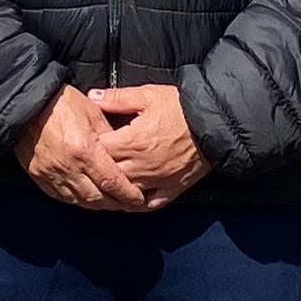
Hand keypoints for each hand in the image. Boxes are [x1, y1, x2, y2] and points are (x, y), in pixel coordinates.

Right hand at [14, 88, 146, 210]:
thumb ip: (110, 136)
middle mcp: (68, 167)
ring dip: (99, 204)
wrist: (26, 103)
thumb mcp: (93, 112)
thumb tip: (124, 153)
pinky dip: (78, 200)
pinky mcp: (39, 176)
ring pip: (81, 201)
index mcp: (85, 150)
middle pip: (99, 198)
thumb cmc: (60, 102)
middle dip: (117, 204)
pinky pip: (63, 197)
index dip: (129, 195)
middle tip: (128, 203)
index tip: (139, 199)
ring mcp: (52, 174)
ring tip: (110, 202)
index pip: (113, 183)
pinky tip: (87, 197)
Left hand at [89, 82, 208, 203]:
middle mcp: (142, 165)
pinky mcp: (172, 188)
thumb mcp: (148, 95)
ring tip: (105, 183)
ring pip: (125, 192)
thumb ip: (117, 98)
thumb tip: (92, 96)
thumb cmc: (182, 107)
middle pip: (109, 173)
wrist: (215, 122)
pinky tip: (129, 200)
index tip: (85, 142)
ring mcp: (157, 180)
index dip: (89, 146)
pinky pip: (151, 204)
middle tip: (91, 164)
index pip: (99, 150)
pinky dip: (138, 205)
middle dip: (98, 168)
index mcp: (132, 141)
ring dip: (114, 188)